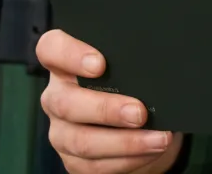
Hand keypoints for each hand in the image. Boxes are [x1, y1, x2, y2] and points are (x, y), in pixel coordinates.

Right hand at [36, 29, 184, 173]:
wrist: (135, 126)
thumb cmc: (130, 88)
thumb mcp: (128, 70)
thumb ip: (131, 64)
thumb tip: (160, 68)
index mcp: (65, 66)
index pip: (50, 49)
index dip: (69, 54)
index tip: (99, 64)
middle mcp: (57, 97)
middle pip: (65, 103)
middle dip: (106, 110)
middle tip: (139, 112)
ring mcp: (61, 131)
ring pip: (81, 141)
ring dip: (125, 142)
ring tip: (158, 139)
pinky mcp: (72, 160)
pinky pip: (95, 166)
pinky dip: (128, 160)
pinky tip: (150, 151)